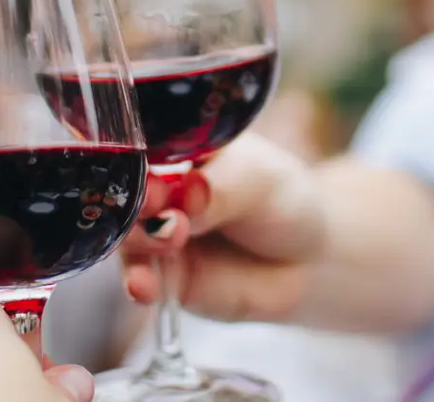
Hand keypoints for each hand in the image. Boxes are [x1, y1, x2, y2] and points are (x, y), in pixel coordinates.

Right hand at [120, 134, 325, 322]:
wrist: (308, 260)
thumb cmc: (283, 202)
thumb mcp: (259, 182)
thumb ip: (220, 190)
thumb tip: (187, 195)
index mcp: (175, 150)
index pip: (140, 146)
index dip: (140, 158)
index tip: (155, 172)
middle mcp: (158, 191)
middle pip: (125, 192)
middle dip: (138, 200)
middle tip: (160, 205)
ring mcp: (156, 234)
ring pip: (127, 236)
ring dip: (139, 238)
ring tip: (170, 238)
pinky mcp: (162, 276)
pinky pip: (140, 280)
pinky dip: (138, 283)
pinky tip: (145, 287)